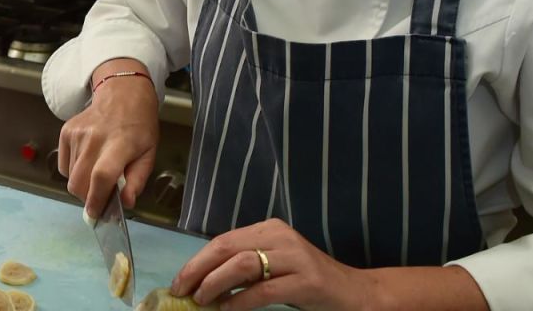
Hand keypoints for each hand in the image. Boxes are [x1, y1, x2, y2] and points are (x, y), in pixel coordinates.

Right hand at [57, 58, 159, 217]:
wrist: (122, 93)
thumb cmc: (139, 126)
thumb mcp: (148, 154)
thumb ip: (137, 180)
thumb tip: (126, 203)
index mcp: (120, 143)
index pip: (102, 176)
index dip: (97, 199)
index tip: (96, 214)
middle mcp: (95, 138)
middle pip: (79, 181)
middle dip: (88, 198)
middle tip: (101, 196)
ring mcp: (77, 134)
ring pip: (70, 177)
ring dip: (82, 184)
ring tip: (98, 171)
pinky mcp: (65, 132)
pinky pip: (64, 165)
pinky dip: (74, 171)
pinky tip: (88, 160)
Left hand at [171, 218, 368, 310]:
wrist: (353, 292)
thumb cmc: (307, 281)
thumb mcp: (274, 266)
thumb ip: (245, 266)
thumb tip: (203, 281)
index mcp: (270, 229)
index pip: (223, 240)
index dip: (197, 261)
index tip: (178, 282)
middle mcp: (281, 236)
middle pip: (228, 248)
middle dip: (198, 270)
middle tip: (181, 292)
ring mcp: (296, 257)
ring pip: (243, 264)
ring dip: (215, 284)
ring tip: (201, 301)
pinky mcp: (307, 281)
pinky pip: (264, 290)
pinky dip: (240, 302)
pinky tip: (227, 310)